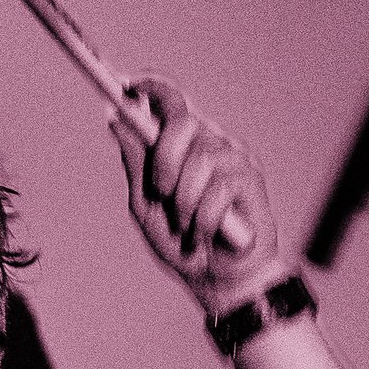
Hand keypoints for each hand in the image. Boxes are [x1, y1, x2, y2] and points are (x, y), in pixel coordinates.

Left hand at [111, 77, 284, 315]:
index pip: (171, 103)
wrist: (217, 281)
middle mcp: (209, 144)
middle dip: (164, 157)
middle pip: (183, 120)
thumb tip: (116, 122)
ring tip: (187, 224)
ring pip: (200, 159)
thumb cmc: (183, 244)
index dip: (152, 88)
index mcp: (183, 147)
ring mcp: (233, 159)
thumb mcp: (146, 206)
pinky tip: (207, 233)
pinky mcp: (252, 179)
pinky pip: (219, 187)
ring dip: (184, 201)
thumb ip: (136, 166)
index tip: (129, 87)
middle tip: (160, 190)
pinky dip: (204, 218)